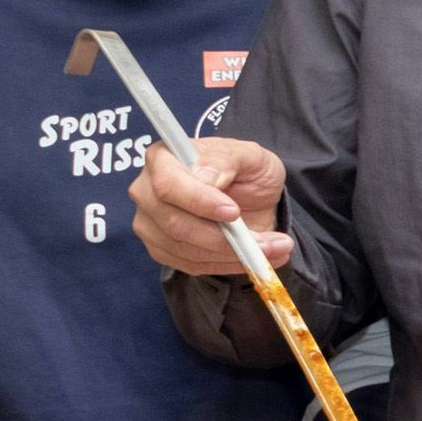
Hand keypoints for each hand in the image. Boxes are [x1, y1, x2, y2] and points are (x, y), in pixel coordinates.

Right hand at [130, 139, 291, 275]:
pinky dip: (228, 265)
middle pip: (175, 224)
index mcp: (163, 158)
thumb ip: (226, 159)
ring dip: (234, 254)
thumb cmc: (246, 169)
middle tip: (267, 241)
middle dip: (224, 238)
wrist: (252, 196)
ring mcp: (151, 223)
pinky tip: (255, 258)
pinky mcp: (162, 249)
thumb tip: (205, 177)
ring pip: (186, 250)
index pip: (168, 185)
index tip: (233, 212)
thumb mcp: (249, 155)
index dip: (199, 201)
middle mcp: (147, 191)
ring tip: (273, 249)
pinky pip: (192, 265)